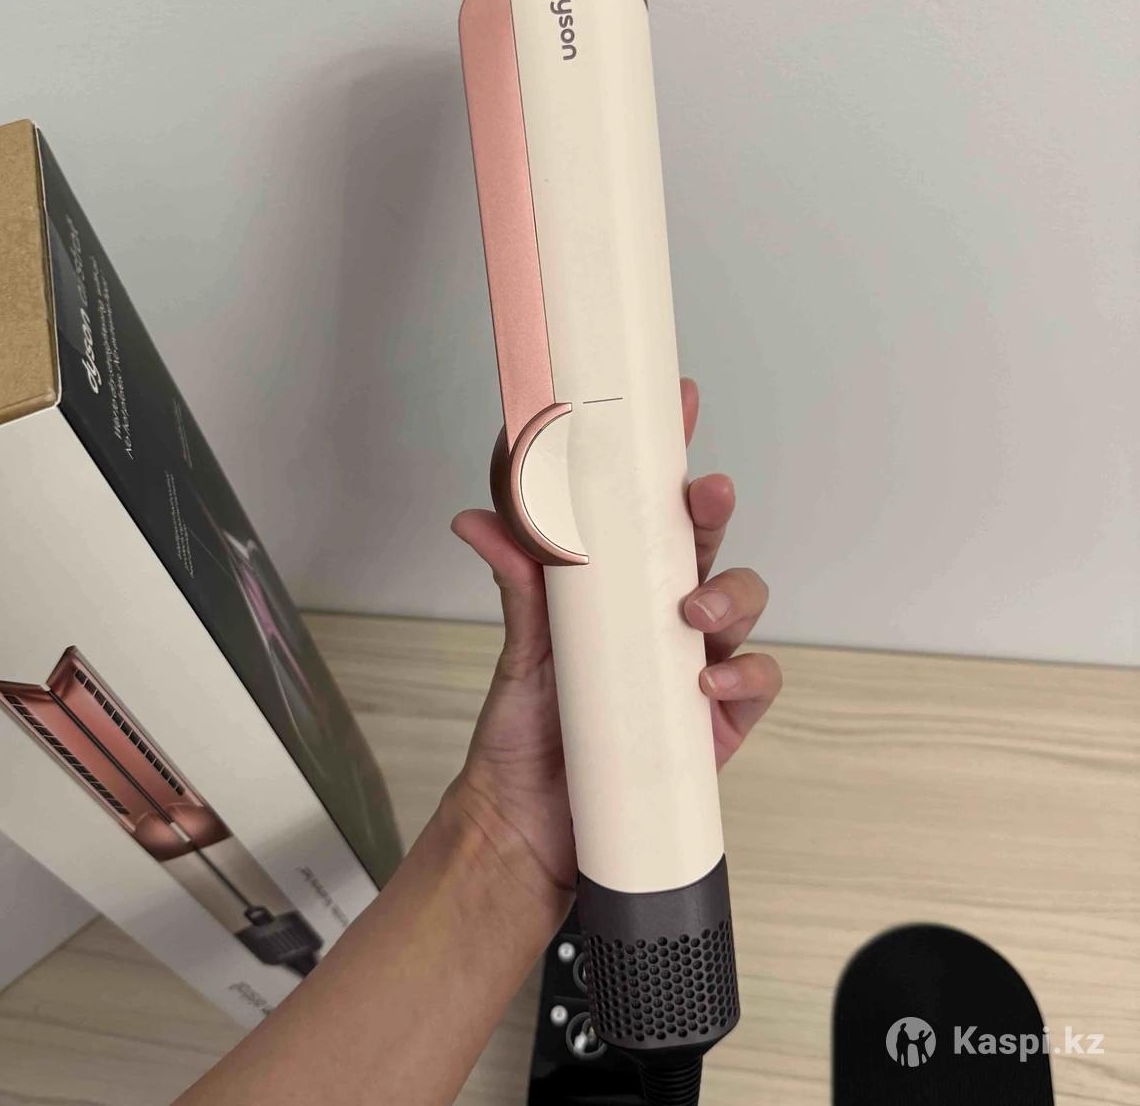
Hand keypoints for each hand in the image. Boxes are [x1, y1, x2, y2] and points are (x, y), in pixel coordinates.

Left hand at [448, 379, 780, 916]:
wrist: (532, 828)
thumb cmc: (528, 733)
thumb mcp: (520, 652)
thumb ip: (517, 584)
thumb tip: (475, 519)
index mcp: (616, 588)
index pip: (643, 508)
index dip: (662, 455)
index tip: (673, 403)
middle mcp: (660, 616)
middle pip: (701, 542)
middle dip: (708, 507)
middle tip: (702, 491)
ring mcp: (693, 663)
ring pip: (742, 601)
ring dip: (729, 592)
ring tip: (692, 611)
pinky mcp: (717, 720)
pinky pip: (755, 681)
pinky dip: (744, 674)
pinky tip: (710, 680)